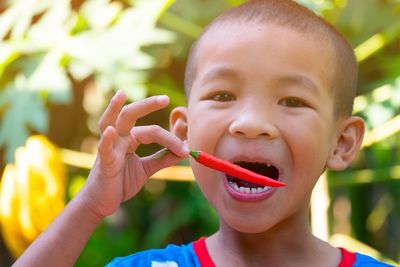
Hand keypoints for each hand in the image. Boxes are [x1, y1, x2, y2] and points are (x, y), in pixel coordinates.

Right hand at [82, 91, 187, 218]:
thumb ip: (163, 158)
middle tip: (165, 98)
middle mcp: (118, 138)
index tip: (186, 150)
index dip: (171, 139)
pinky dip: (107, 139)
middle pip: (130, 115)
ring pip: (111, 123)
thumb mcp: (147, 169)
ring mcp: (109, 148)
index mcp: (130, 138)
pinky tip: (111, 131)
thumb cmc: (121, 182)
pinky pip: (104, 149)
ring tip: (121, 94)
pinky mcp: (103, 163)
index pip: (152, 131)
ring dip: (115, 108)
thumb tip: (185, 150)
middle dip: (146, 105)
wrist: (102, 203)